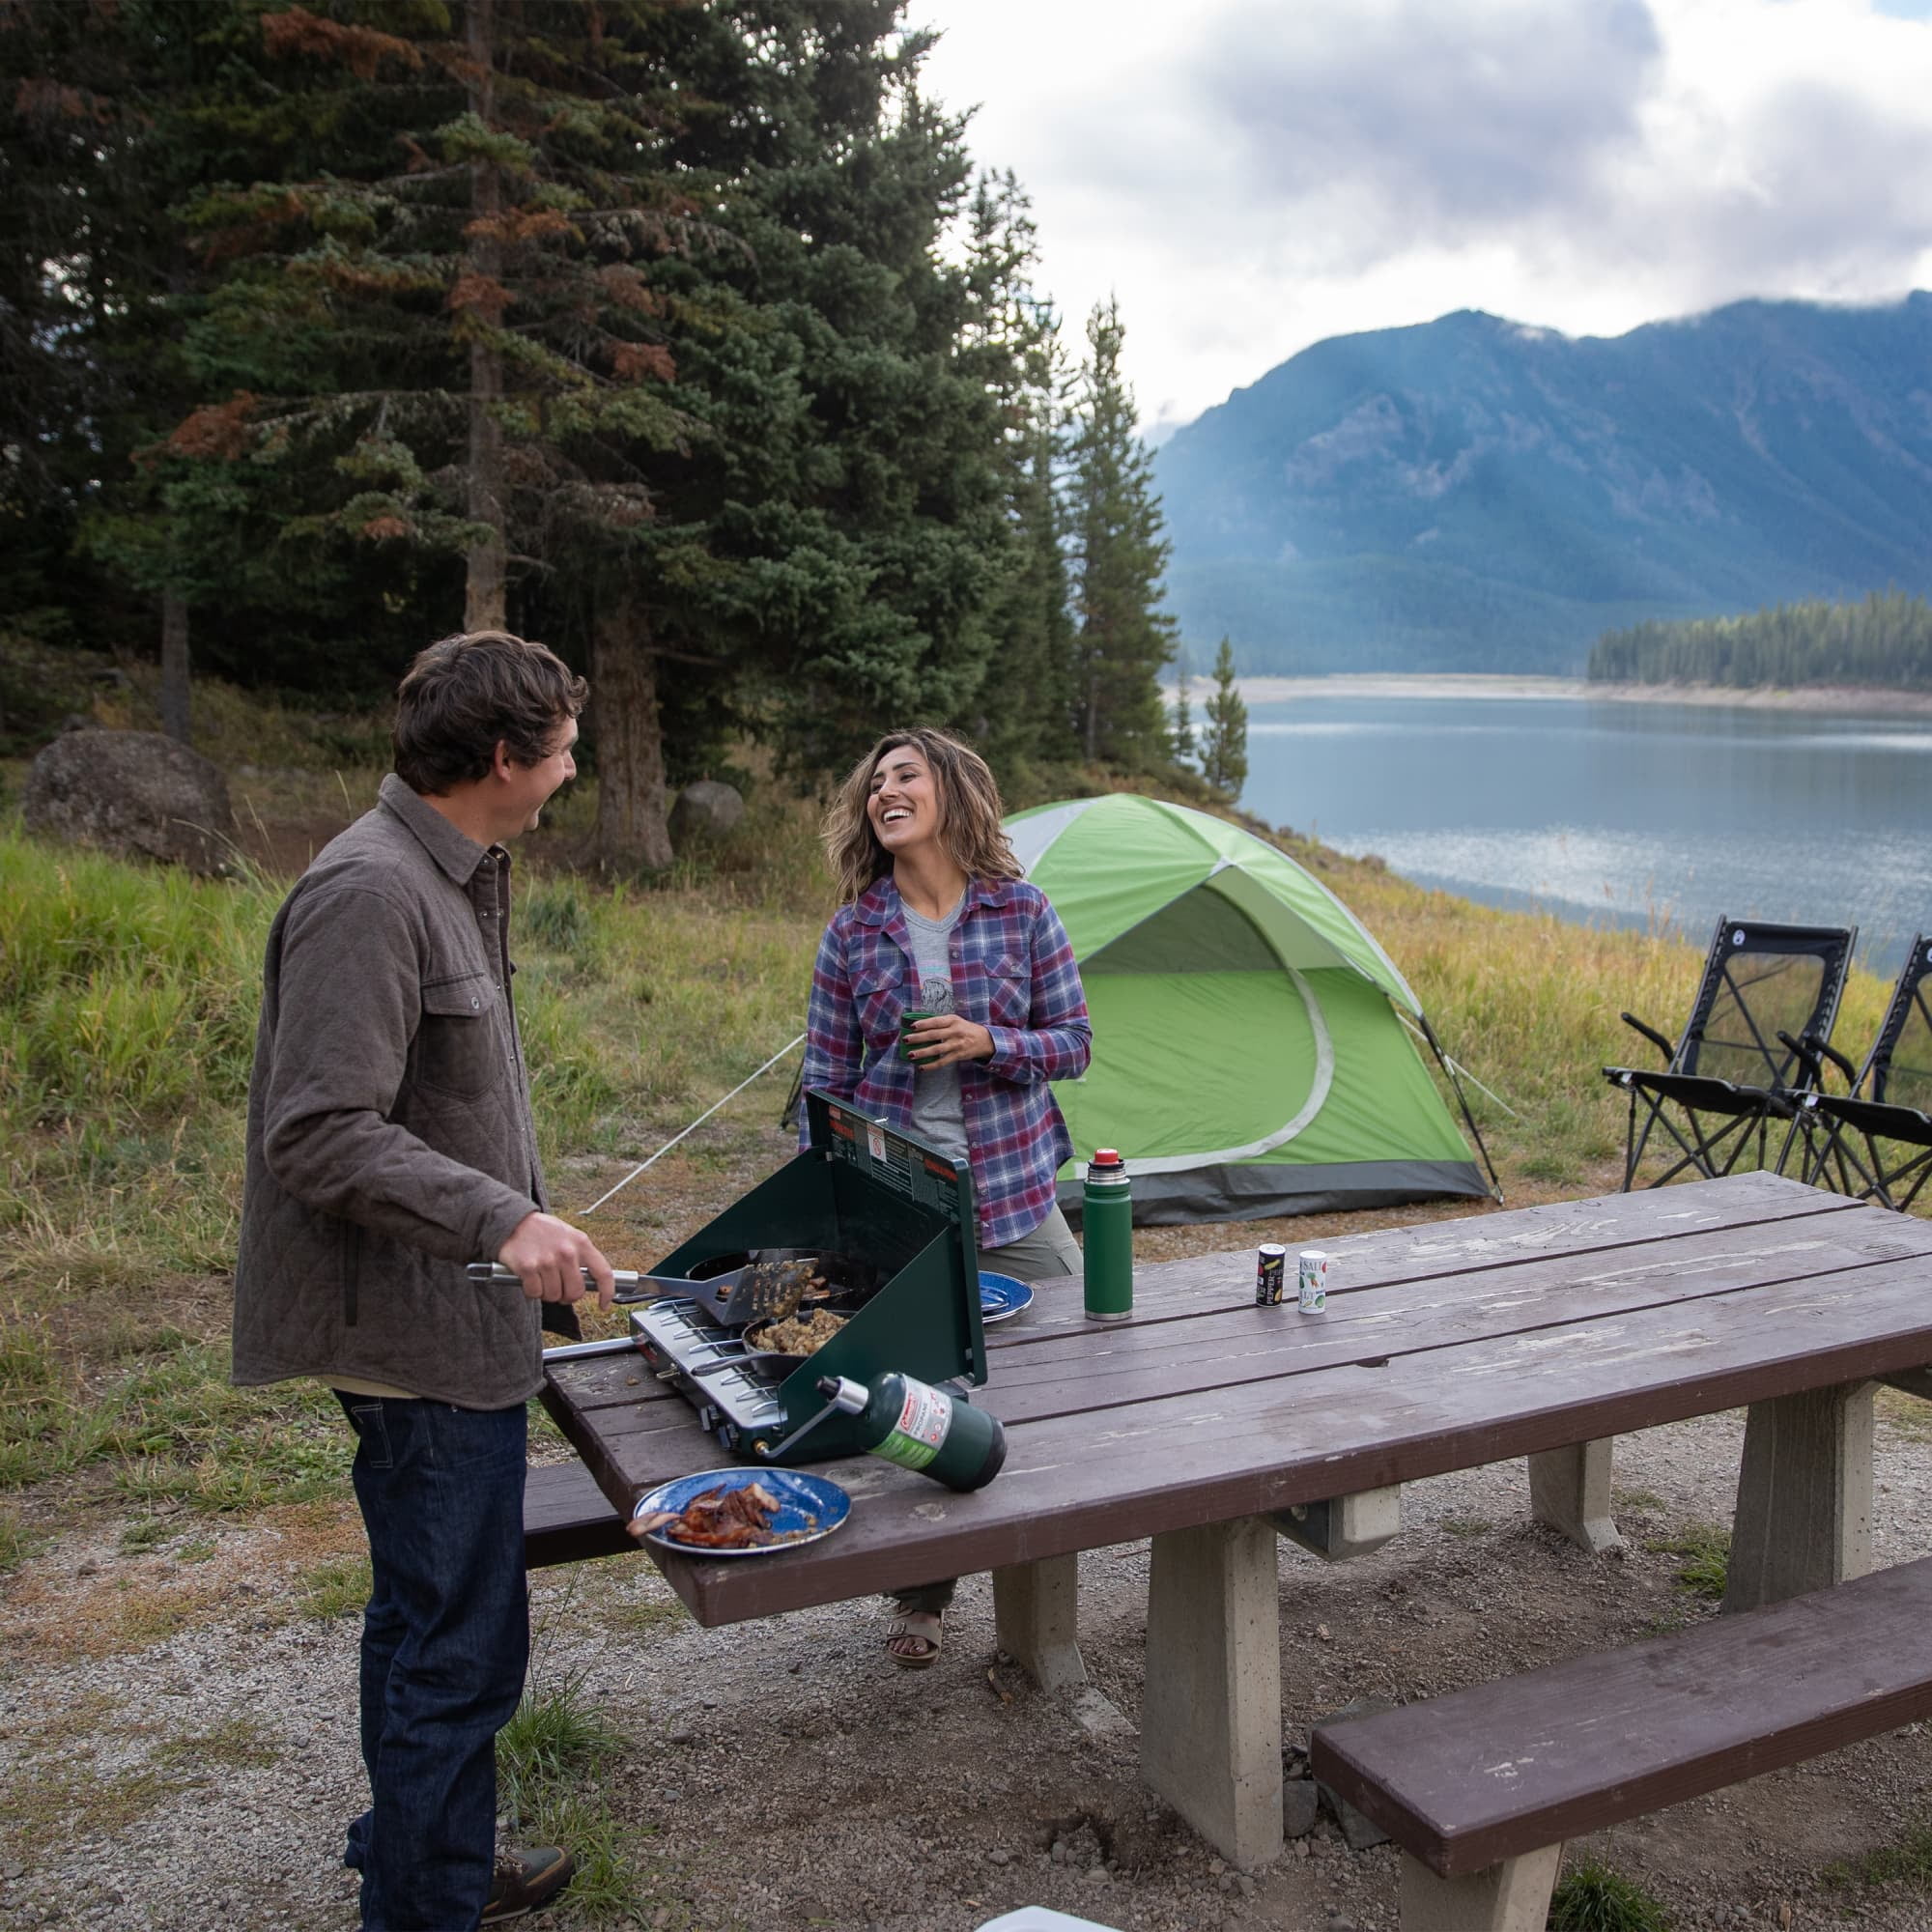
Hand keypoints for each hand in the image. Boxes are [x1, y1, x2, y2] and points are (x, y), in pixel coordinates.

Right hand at [497, 1212, 614, 1309]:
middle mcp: (566, 1252)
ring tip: (542, 1278)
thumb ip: (581, 1255)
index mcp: (581, 1242)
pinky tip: (530, 1278)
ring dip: (547, 1293)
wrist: (513, 1220)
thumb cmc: (543, 1231)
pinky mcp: (528, 1267)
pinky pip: (535, 1293)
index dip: (607, 1292)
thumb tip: (593, 1282)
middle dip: (567, 1296)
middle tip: (559, 1290)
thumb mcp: (569, 1235)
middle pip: (576, 1292)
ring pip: (554, 1296)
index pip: (603, 1272)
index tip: (604, 1304)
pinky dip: (532, 1291)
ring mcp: (547, 1260)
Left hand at [903, 1013, 994, 1067]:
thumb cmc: (966, 1029)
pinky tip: (921, 1067)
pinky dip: (931, 1065)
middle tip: (906, 1039)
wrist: (985, 1039)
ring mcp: (957, 1044)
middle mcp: (955, 1031)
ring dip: (922, 1053)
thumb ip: (941, 1022)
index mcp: (953, 1020)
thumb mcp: (956, 1021)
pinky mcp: (958, 1055)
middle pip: (933, 1035)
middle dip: (918, 1038)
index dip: (923, 1024)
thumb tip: (919, 1026)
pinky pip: (943, 1061)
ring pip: (937, 1049)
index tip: (911, 1026)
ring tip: (910, 1055)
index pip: (935, 1021)